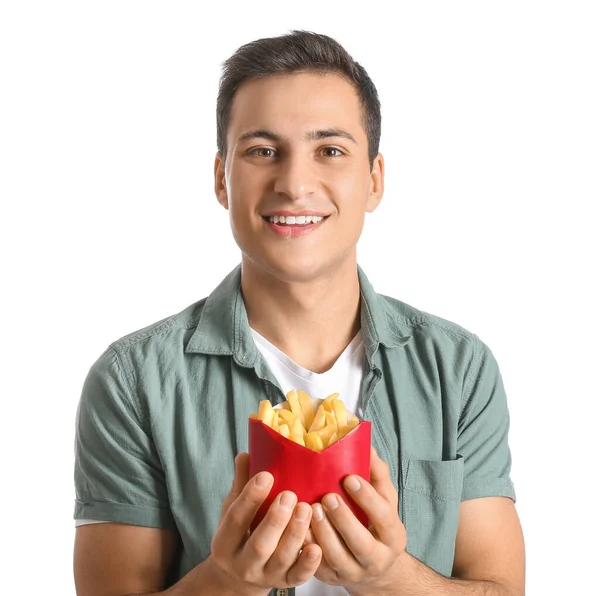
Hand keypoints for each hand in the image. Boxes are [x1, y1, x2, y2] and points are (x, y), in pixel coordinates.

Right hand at [207, 452, 322, 594]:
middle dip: (275, 519)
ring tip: (306, 509)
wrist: (241, 574)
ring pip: (282, 559)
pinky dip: (308, 563)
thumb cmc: (241, 531)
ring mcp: (265, 576)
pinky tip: (318, 546)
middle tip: (289, 495)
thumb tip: (246, 454)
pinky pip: (298, 577)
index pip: (235, 519)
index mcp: (225, 543)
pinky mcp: (285, 583)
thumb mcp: (233, 509)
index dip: (250, 497)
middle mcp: (243, 563)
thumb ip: (241, 483)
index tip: (266, 474)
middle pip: (259, 544)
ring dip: (296, 534)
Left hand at [307, 446, 407, 593]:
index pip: (383, 516)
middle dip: (343, 519)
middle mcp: (377, 558)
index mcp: (393, 535)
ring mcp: (354, 572)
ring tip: (311, 509)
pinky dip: (308, 548)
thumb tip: (366, 445)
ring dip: (323, 533)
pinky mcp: (333, 579)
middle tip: (326, 497)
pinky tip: (299, 530)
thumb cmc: (376, 523)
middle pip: (361, 543)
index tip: (349, 477)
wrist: (375, 567)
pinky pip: (318, 567)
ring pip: (337, 558)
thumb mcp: (384, 500)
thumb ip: (376, 474)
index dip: (367, 497)